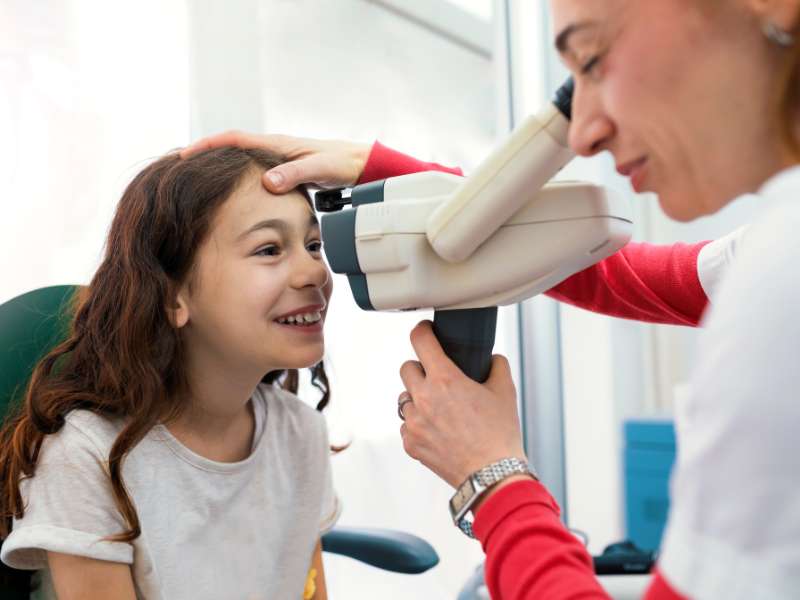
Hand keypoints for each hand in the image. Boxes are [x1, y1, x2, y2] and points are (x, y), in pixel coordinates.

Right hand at [180, 131, 370, 193]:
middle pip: (231, 148)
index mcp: (276, 144)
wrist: (359, 165)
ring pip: (241, 161)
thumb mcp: (318, 169)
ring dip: (220, 168)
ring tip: (198, 181)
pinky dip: (238, 179)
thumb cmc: (341, 164)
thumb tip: (267, 182)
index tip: (185, 155)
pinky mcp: (284, 171)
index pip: (233, 139)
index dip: (207, 146)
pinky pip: (254, 172)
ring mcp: (278, 159)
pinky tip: (233, 193)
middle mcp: (273, 148)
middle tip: (181, 168)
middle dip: (206, 155)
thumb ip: (294, 175)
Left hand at [398, 321, 526, 488]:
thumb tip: (490, 358)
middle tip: (438, 377)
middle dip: (422, 368)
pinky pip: (407, 424)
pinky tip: (438, 430)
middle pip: (407, 368)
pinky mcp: (410, 444)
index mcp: (445, 380)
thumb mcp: (506, 391)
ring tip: (440, 408)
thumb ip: (496, 365)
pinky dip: (418, 423)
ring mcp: (413, 423)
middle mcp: (423, 398)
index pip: (420, 341)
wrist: (493, 475)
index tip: (426, 332)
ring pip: (405, 398)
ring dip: (418, 398)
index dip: (422, 331)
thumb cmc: (500, 435)